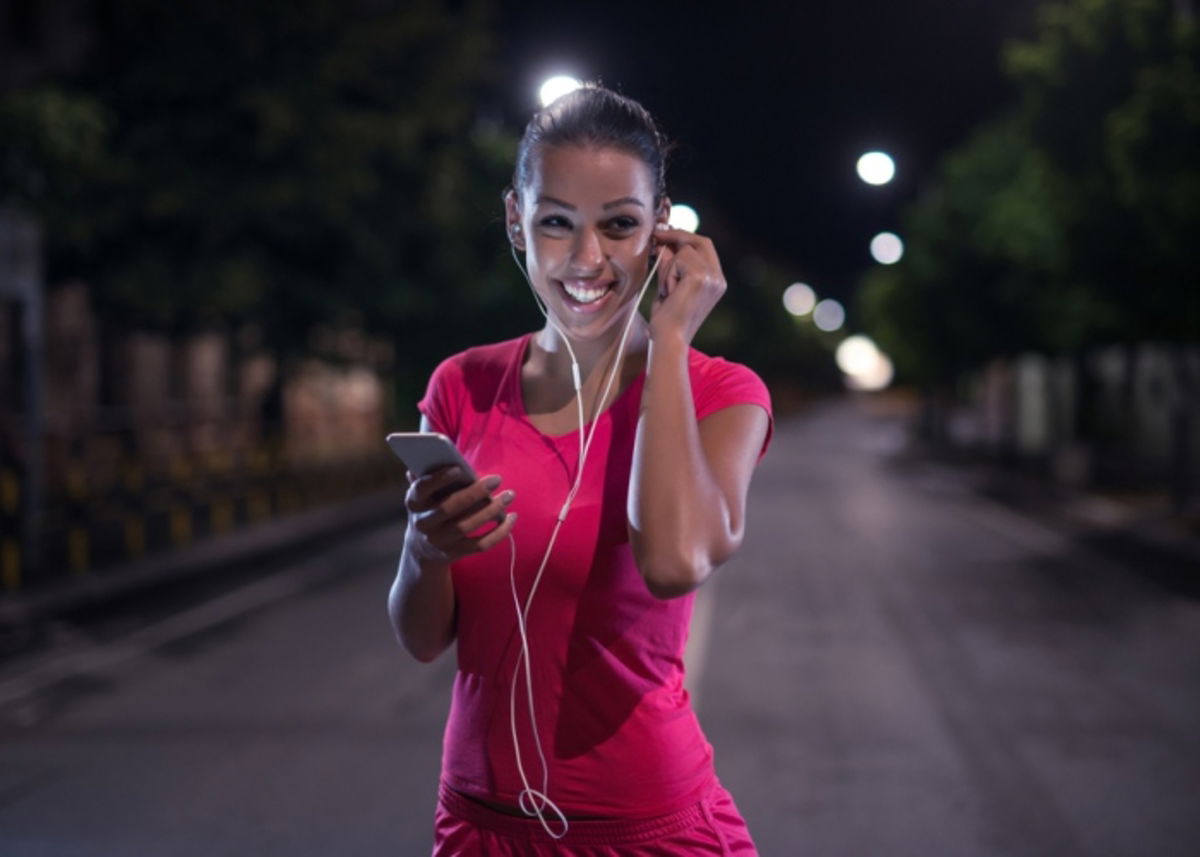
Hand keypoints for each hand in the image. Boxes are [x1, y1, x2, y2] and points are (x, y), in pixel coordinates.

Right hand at [403, 467, 515, 562]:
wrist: (422, 548)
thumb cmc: (430, 509)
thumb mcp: (424, 494)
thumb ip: (428, 475)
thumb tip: (433, 450)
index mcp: (414, 503)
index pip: (422, 489)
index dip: (439, 479)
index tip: (458, 468)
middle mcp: (423, 524)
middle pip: (449, 507)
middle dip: (475, 492)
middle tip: (497, 479)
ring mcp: (439, 541)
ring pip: (467, 526)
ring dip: (491, 510)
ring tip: (509, 495)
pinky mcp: (455, 553)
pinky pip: (480, 545)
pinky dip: (499, 533)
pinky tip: (512, 518)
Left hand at [648, 224, 726, 345]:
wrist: (669, 339)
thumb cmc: (667, 319)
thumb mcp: (670, 286)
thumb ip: (672, 264)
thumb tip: (665, 242)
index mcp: (716, 282)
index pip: (705, 248)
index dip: (685, 238)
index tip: (664, 234)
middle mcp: (719, 278)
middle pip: (700, 241)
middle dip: (677, 235)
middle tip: (656, 235)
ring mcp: (712, 277)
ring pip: (684, 250)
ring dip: (668, 268)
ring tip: (667, 291)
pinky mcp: (700, 277)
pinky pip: (678, 259)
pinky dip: (667, 274)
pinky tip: (668, 293)